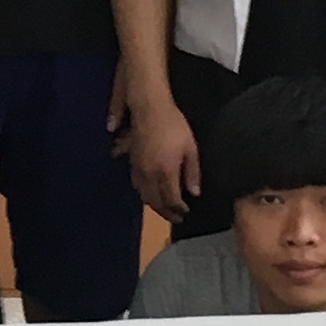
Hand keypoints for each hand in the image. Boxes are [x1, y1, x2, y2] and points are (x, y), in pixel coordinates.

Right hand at [123, 93, 201, 217]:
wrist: (149, 108)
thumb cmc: (174, 125)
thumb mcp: (190, 147)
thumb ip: (192, 172)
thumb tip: (194, 192)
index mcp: (165, 172)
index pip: (171, 200)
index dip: (178, 210)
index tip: (185, 213)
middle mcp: (149, 175)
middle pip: (154, 201)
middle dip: (165, 212)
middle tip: (174, 218)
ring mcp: (138, 168)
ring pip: (143, 194)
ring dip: (153, 204)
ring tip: (162, 207)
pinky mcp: (131, 160)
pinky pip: (136, 183)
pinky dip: (143, 192)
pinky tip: (148, 191)